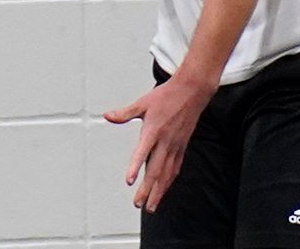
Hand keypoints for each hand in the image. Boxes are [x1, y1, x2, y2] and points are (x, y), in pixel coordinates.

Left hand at [103, 75, 213, 211]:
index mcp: (154, 130)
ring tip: (151, 206)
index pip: (143, 152)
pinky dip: (169, 182)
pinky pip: (175, 169)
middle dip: (147, 189)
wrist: (192, 92)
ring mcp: (175, 146)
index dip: (136, 167)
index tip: (130, 181)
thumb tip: (108, 115)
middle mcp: (166, 141)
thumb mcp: (142, 102)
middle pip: (156, 170)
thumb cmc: (166, 96)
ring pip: (167, 174)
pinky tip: (163, 190)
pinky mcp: (182, 148)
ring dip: (159, 191)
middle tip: (138, 204)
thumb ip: (125, 113)